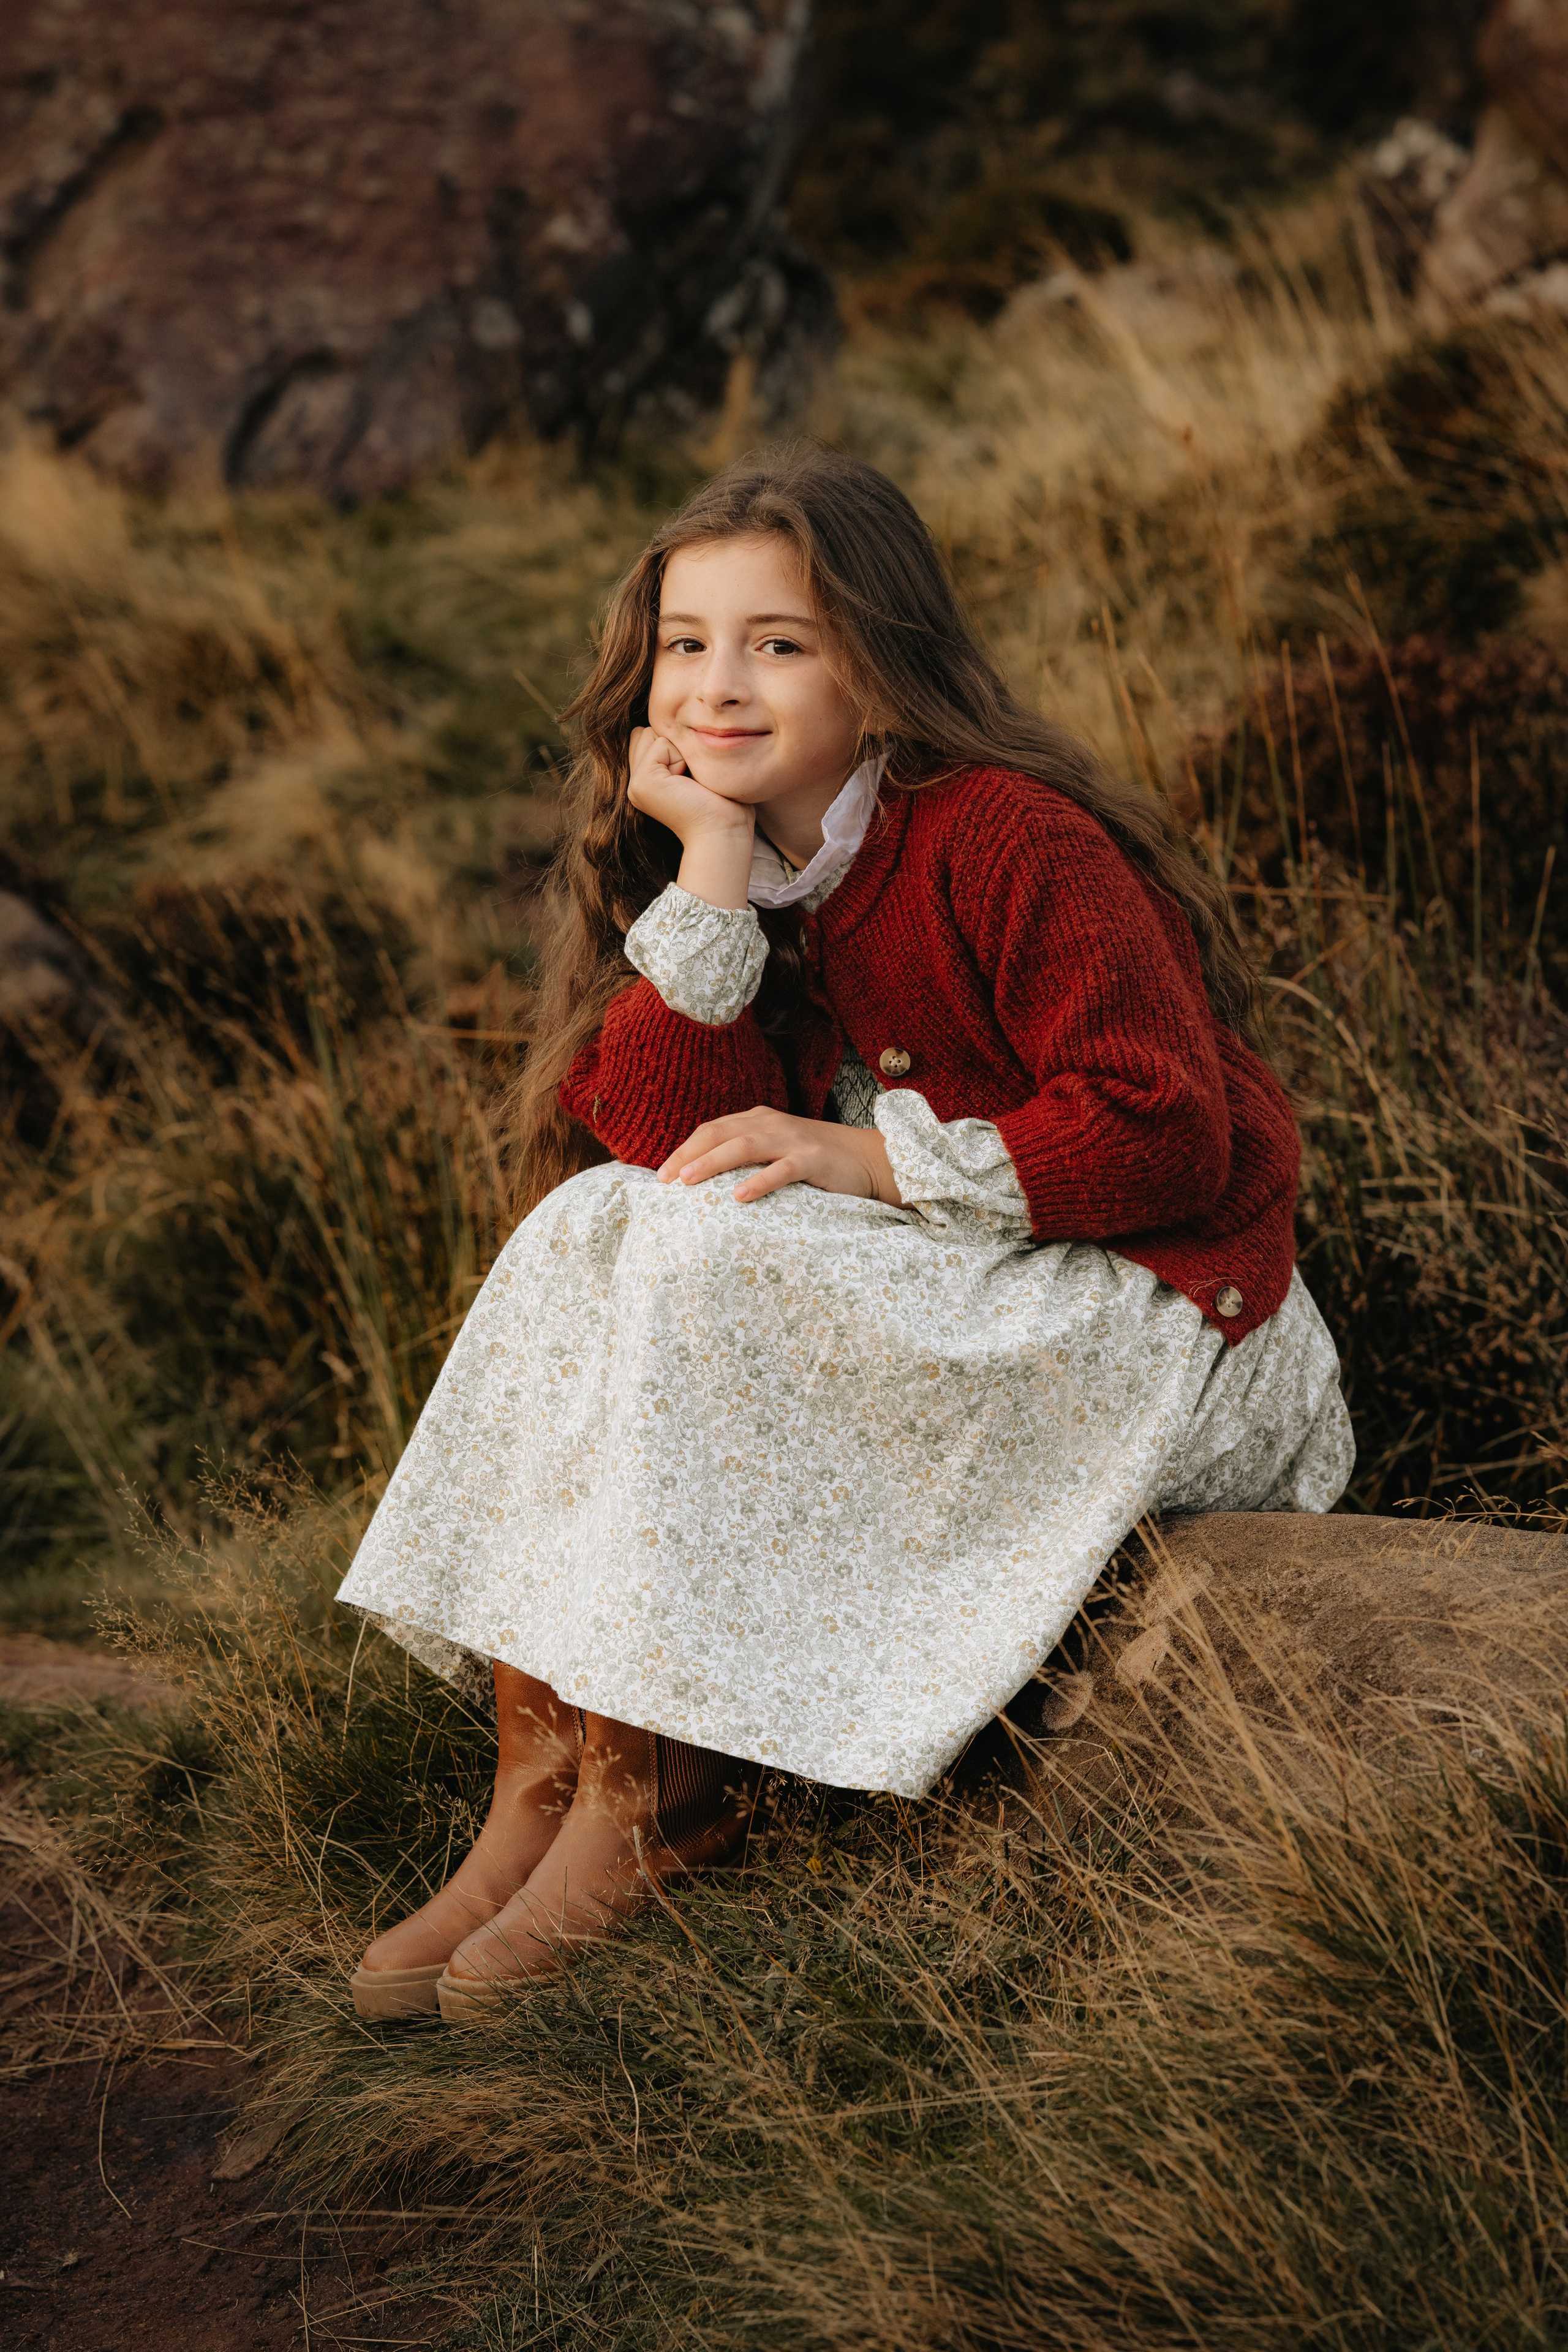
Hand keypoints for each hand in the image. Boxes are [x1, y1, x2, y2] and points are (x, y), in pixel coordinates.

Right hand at [626, 726, 756, 913]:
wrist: (723, 833)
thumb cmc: (722, 804)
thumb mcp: (696, 769)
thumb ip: (677, 750)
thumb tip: (678, 720)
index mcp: (646, 780)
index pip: (649, 735)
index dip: (676, 745)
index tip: (692, 777)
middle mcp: (635, 782)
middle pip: (647, 731)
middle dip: (674, 744)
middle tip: (691, 779)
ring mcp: (635, 783)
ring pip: (653, 733)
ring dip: (679, 750)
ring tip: (690, 781)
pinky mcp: (643, 782)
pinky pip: (661, 744)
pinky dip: (680, 757)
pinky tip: (688, 783)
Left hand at [658, 1107, 903, 1206]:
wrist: (870, 1158)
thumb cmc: (816, 1161)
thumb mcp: (776, 1151)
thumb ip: (746, 1157)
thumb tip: (704, 1181)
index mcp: (757, 1120)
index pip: (711, 1130)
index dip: (684, 1150)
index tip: (662, 1177)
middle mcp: (770, 1124)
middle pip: (719, 1134)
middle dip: (688, 1155)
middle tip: (665, 1181)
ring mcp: (793, 1140)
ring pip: (744, 1146)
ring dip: (712, 1163)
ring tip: (689, 1183)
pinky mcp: (814, 1160)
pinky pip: (782, 1169)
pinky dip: (758, 1182)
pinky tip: (739, 1196)